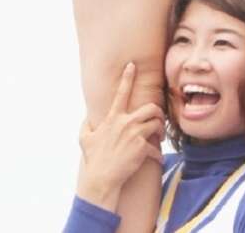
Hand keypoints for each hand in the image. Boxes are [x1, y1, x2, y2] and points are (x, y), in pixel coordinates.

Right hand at [77, 63, 164, 210]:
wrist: (101, 178)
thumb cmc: (93, 159)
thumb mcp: (84, 138)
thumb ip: (86, 124)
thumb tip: (87, 117)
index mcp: (113, 118)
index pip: (122, 92)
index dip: (127, 77)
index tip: (132, 65)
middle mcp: (126, 123)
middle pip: (151, 108)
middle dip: (158, 112)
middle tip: (158, 118)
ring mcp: (135, 135)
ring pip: (157, 124)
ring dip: (160, 130)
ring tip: (159, 136)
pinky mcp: (142, 149)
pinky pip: (156, 148)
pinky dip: (157, 154)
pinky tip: (156, 159)